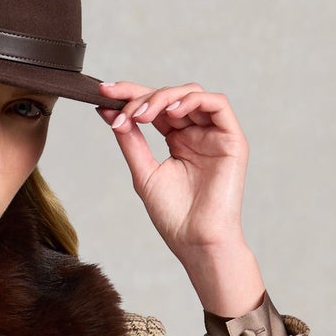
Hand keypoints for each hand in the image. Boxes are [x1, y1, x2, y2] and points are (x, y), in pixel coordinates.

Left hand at [95, 81, 266, 317]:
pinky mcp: (232, 139)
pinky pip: (218, 104)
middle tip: (121, 109)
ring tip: (143, 115)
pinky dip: (193, 101)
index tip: (103, 92)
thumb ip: (131, 141)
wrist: (196, 242)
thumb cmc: (174, 217)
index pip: (155, 107)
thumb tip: (109, 112)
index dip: (130, 95)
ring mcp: (215, 135)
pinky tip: (172, 112)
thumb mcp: (144, 172)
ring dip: (163, 97)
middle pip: (170, 95)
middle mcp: (196, 133)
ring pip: (191, 94)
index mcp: (178, 140)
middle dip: (142, 96)